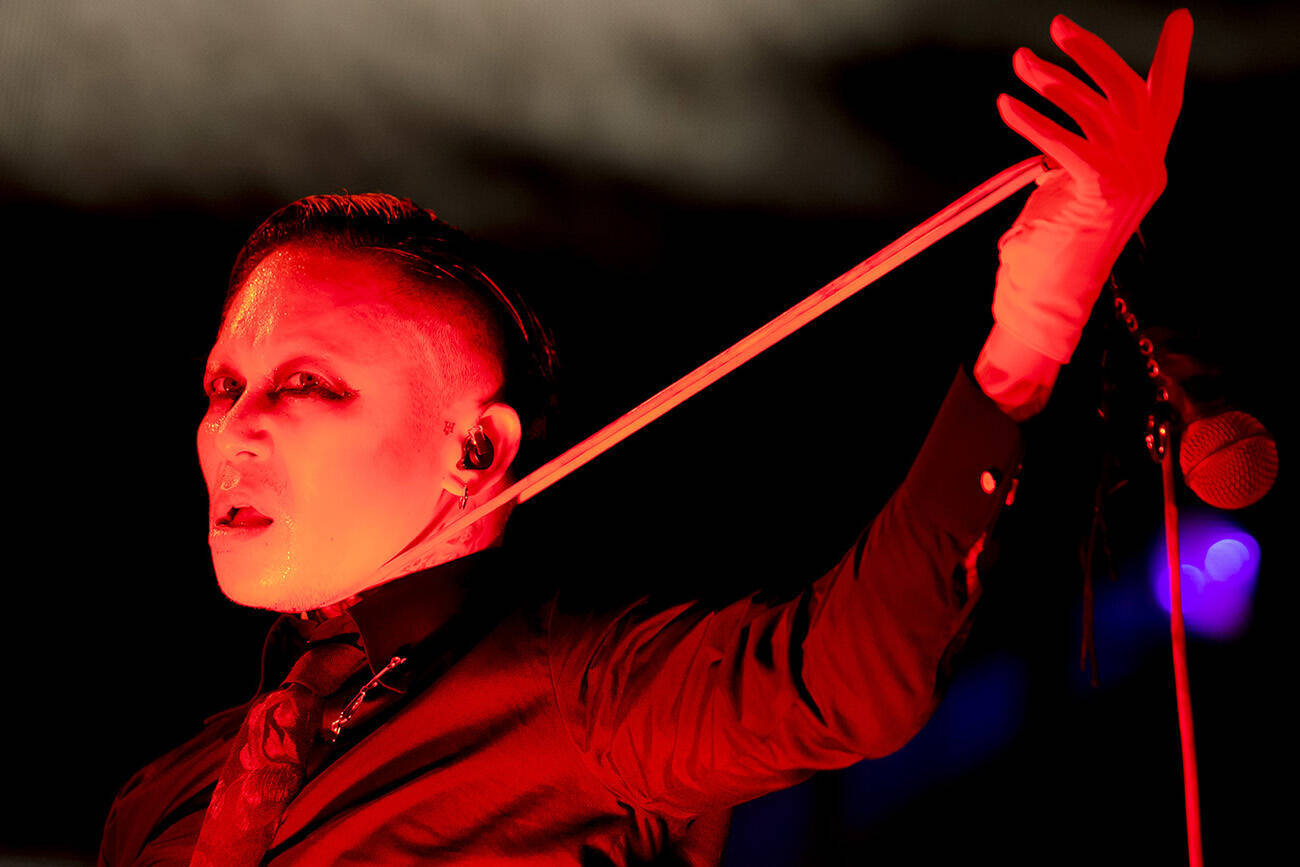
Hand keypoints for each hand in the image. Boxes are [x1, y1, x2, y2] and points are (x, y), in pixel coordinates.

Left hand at [991, 9, 1192, 363]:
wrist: (1050, 296)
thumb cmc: (1053, 244)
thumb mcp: (1075, 187)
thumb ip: (1084, 150)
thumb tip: (1069, 111)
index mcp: (1147, 165)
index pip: (1166, 101)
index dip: (1172, 59)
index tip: (1179, 20)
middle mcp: (1146, 169)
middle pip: (1128, 92)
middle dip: (1093, 54)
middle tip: (1058, 28)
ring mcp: (1128, 181)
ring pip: (1093, 111)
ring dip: (1052, 81)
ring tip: (1020, 63)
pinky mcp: (1098, 191)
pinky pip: (1064, 142)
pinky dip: (1033, 120)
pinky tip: (1007, 105)